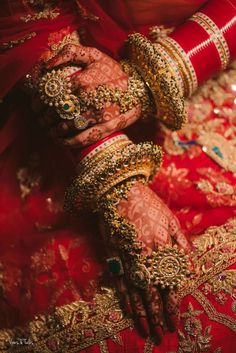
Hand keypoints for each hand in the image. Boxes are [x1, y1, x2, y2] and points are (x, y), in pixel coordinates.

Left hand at [39, 44, 140, 146]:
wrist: (140, 87)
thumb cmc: (114, 71)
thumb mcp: (94, 55)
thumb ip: (69, 53)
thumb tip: (47, 65)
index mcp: (83, 81)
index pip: (53, 94)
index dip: (39, 101)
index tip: (35, 104)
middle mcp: (89, 100)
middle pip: (58, 112)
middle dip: (44, 118)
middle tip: (40, 119)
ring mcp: (99, 115)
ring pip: (68, 127)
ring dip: (54, 131)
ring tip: (48, 131)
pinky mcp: (107, 127)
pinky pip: (84, 138)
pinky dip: (69, 142)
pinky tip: (62, 142)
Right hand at [103, 182, 191, 342]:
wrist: (121, 191)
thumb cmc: (149, 205)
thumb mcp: (171, 220)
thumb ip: (181, 244)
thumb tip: (189, 268)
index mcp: (161, 247)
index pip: (168, 284)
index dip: (172, 305)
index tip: (174, 323)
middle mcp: (145, 255)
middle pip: (152, 292)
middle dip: (157, 316)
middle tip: (160, 335)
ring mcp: (127, 256)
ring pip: (135, 290)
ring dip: (141, 313)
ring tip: (145, 331)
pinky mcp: (113, 253)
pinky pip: (119, 280)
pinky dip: (124, 297)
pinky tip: (128, 310)